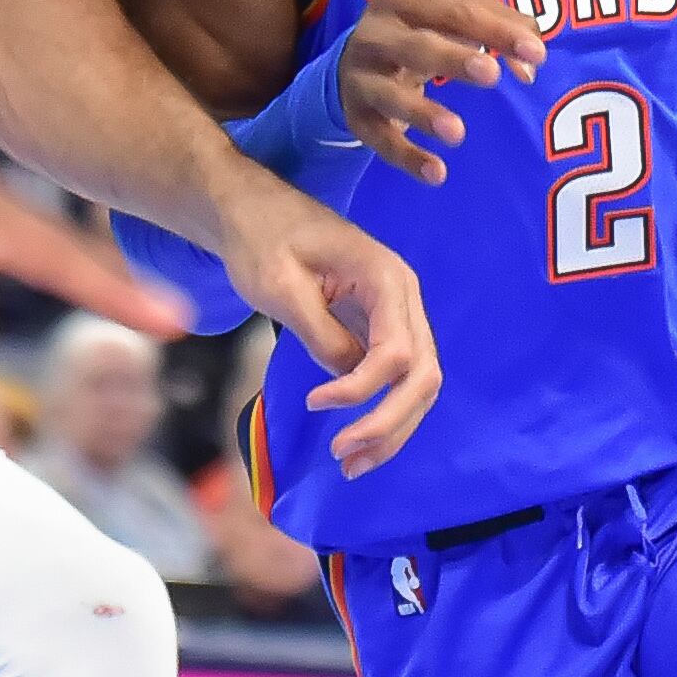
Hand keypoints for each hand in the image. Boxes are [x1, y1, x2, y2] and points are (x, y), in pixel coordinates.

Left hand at [216, 169, 443, 473]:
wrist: (253, 211)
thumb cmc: (262, 239)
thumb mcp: (281, 287)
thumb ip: (320, 335)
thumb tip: (346, 378)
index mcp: (386, 278)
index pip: (395, 351)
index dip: (361, 390)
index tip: (313, 403)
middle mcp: (403, 298)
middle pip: (422, 375)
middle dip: (389, 423)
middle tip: (344, 457)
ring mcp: (396, 314)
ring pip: (417, 383)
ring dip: (392, 428)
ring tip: (353, 465)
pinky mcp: (379, 328)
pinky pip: (396, 378)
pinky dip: (382, 412)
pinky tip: (357, 442)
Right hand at [338, 0, 541, 182]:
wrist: (353, 63)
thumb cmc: (422, 31)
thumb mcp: (455, 16)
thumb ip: (501, 28)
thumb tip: (530, 66)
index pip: (457, 11)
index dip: (497, 31)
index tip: (537, 53)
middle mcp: (376, 33)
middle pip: (417, 47)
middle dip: (453, 60)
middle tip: (491, 75)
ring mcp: (360, 75)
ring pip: (390, 95)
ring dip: (422, 113)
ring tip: (457, 132)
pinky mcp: (355, 115)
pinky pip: (380, 138)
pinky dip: (406, 157)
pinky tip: (436, 173)